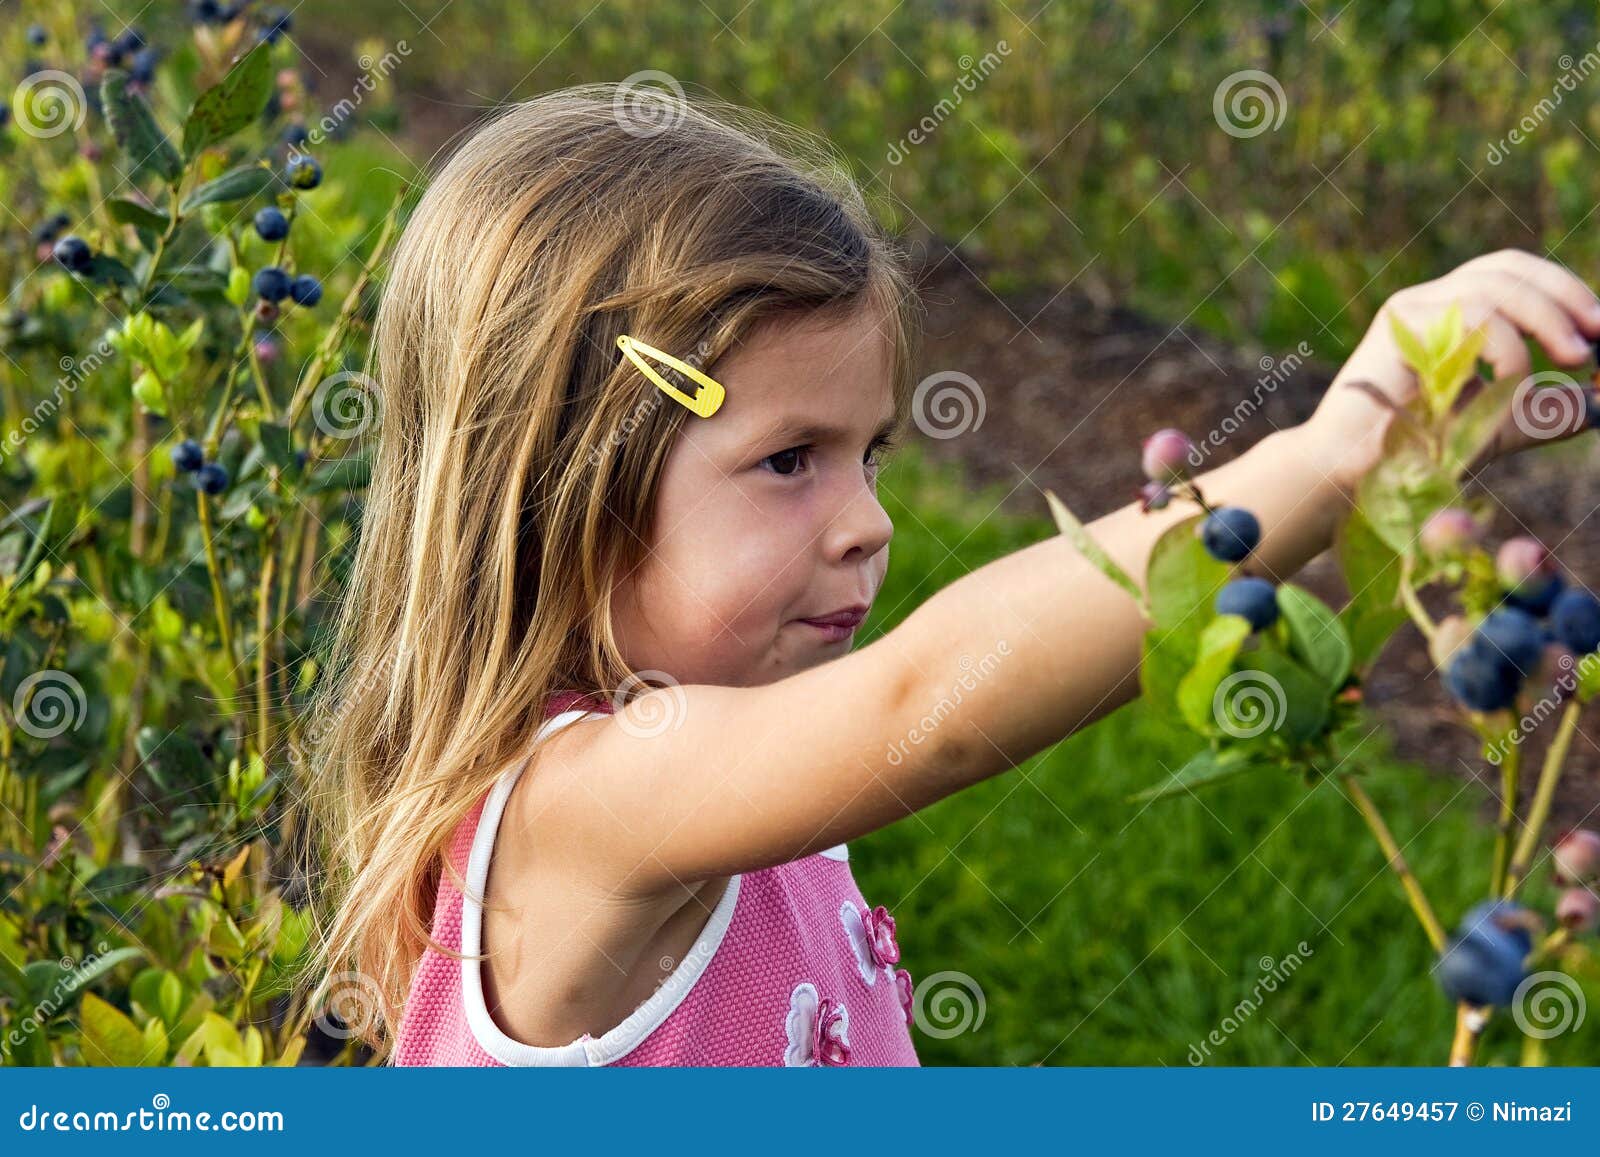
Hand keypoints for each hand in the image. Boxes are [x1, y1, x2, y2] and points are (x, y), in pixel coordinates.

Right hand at [1302, 248, 1599, 494]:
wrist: (1350, 474)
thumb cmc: (1414, 453)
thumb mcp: (1499, 427)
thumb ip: (1546, 413)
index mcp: (1448, 313)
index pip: (1512, 273)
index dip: (1562, 289)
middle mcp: (1427, 303)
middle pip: (1507, 268)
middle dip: (1563, 297)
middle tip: (1594, 341)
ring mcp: (1409, 311)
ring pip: (1494, 288)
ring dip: (1545, 322)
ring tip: (1569, 361)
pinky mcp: (1396, 328)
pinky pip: (1471, 319)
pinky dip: (1507, 351)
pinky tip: (1509, 387)